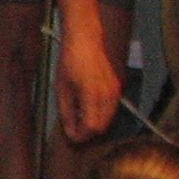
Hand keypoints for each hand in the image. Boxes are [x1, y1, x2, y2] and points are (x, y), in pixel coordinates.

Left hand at [54, 26, 121, 142]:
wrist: (86, 41)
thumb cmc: (70, 62)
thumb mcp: (61, 88)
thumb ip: (66, 112)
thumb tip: (70, 130)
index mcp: (93, 95)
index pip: (92, 127)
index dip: (81, 136)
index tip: (70, 137)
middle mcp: (109, 96)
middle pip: (102, 126)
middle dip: (88, 132)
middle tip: (73, 130)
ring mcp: (115, 92)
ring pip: (108, 119)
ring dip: (94, 124)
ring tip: (78, 119)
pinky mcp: (117, 88)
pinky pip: (111, 109)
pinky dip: (100, 114)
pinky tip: (86, 109)